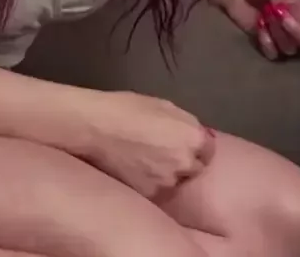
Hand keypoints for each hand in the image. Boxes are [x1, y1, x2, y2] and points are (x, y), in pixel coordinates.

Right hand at [75, 91, 216, 200]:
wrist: (92, 128)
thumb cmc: (125, 109)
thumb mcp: (162, 105)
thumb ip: (185, 123)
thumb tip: (196, 134)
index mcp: (193, 137)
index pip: (208, 150)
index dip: (195, 147)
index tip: (180, 144)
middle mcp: (186, 163)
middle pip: (194, 169)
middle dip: (183, 163)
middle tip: (161, 153)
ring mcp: (168, 182)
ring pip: (174, 182)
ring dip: (165, 175)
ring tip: (143, 162)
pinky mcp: (149, 195)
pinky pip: (156, 191)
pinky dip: (148, 183)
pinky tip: (132, 171)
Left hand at [211, 0, 299, 59]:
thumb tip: (293, 10)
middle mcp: (297, 25)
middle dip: (297, 32)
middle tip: (281, 17)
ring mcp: (282, 36)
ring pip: (291, 48)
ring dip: (278, 34)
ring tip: (265, 19)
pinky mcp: (266, 44)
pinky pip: (274, 54)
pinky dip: (267, 43)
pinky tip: (259, 30)